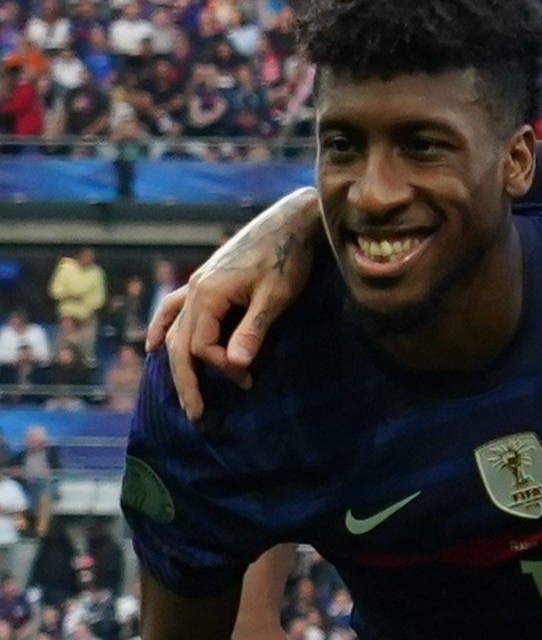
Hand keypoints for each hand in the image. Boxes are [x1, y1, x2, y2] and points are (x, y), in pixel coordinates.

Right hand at [149, 191, 324, 418]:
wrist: (289, 224)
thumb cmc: (287, 259)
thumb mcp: (275, 297)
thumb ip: (253, 330)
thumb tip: (235, 366)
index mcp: (207, 294)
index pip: (200, 345)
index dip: (220, 367)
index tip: (247, 379)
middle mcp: (194, 290)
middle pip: (178, 343)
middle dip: (187, 380)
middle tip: (197, 415)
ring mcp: (196, 284)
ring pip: (173, 329)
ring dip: (175, 361)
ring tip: (181, 392)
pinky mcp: (206, 281)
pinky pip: (174, 309)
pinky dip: (163, 328)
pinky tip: (154, 345)